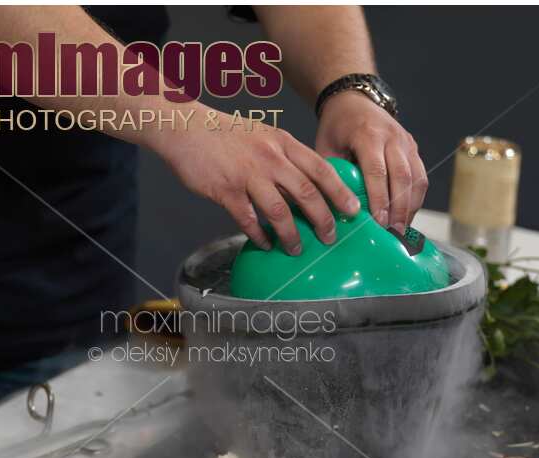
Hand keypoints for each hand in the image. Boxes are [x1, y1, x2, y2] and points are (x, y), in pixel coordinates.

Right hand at [155, 110, 360, 253]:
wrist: (185, 127)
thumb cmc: (224, 134)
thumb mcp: (263, 137)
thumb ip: (284, 158)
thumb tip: (304, 187)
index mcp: (283, 143)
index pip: (321, 170)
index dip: (340, 193)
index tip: (353, 211)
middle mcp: (270, 158)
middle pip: (307, 193)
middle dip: (323, 220)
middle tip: (330, 238)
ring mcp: (248, 175)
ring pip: (280, 211)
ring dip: (291, 235)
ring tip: (296, 249)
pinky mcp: (226, 191)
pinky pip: (248, 220)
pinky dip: (259, 236)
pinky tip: (264, 244)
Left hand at [315, 92, 427, 234]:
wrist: (354, 99)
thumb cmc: (336, 127)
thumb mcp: (325, 147)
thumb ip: (331, 175)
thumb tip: (332, 210)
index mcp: (368, 134)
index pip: (377, 171)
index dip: (379, 199)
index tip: (378, 223)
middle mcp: (392, 137)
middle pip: (402, 177)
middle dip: (398, 208)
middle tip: (393, 233)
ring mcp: (406, 141)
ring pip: (417, 178)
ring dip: (410, 207)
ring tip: (401, 230)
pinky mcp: (413, 148)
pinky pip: (420, 176)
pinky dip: (415, 198)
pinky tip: (406, 216)